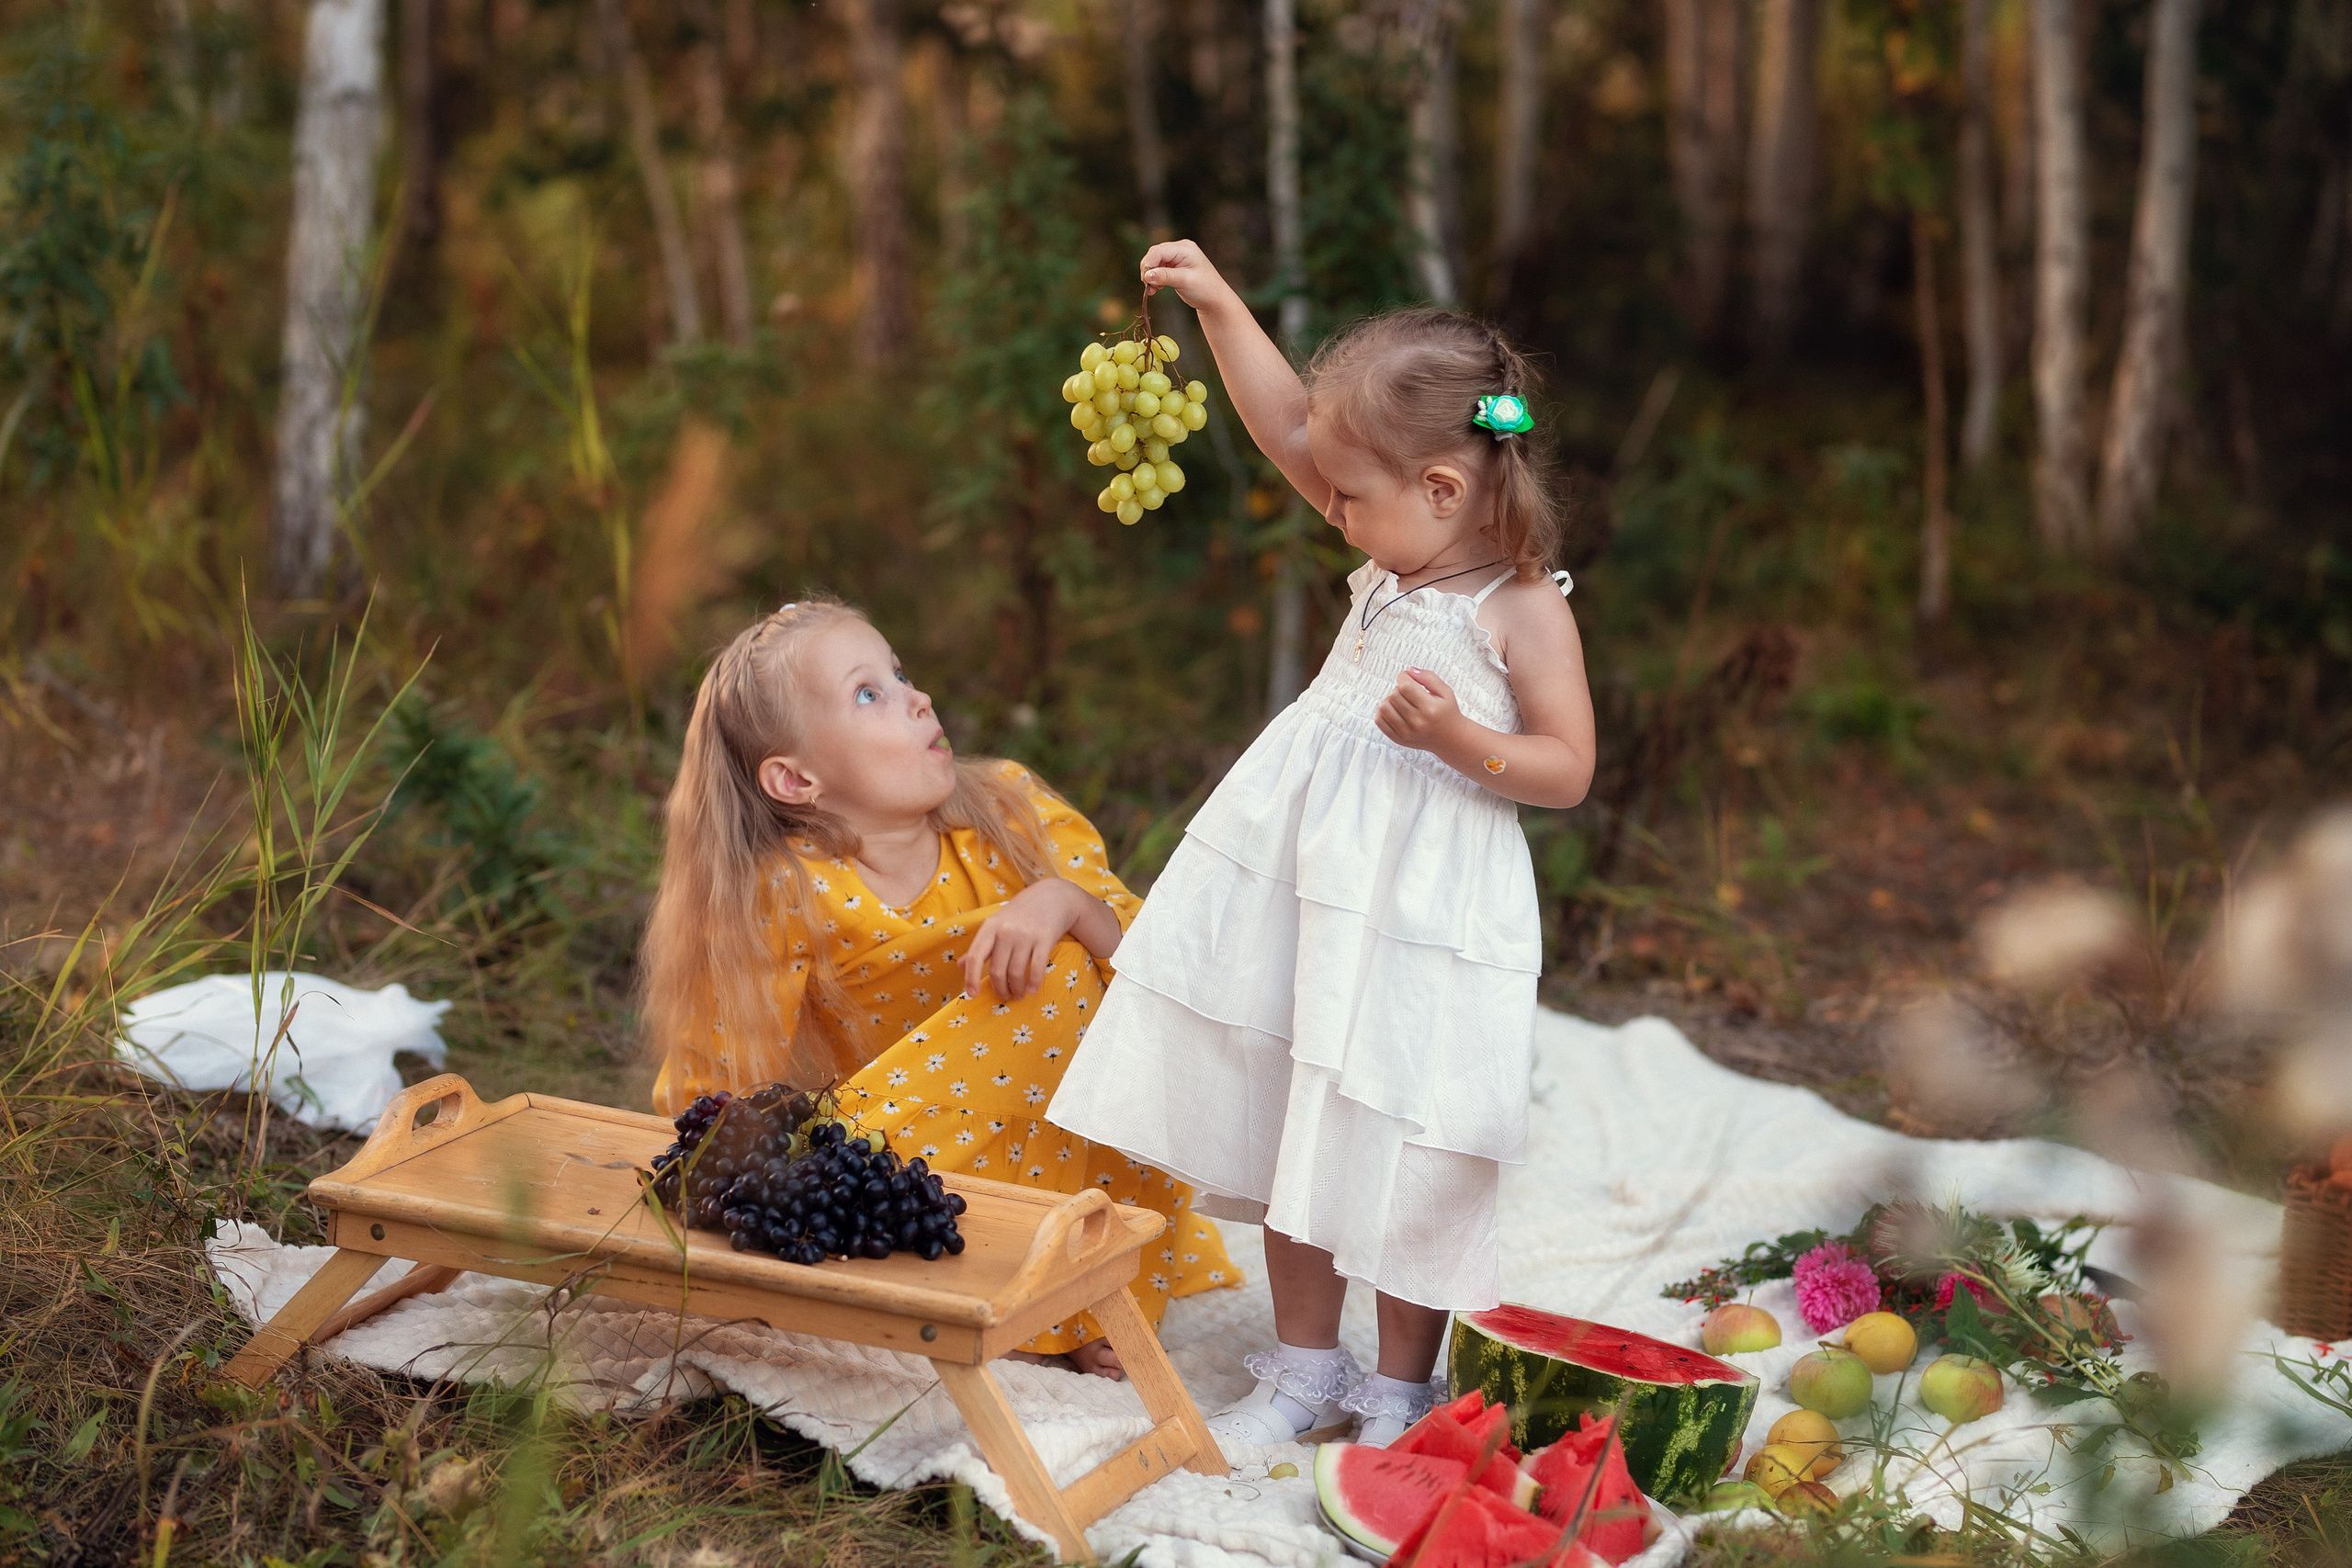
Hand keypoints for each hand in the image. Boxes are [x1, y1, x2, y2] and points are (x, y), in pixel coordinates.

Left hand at [962, 880, 1095, 1001]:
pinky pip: (1037, 967)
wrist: (1052, 897)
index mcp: (990, 927)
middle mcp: (1006, 931)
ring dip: (1016, 989)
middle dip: (1000, 988)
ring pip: (1016, 972)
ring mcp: (1026, 934)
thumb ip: (980, 947)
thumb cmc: (1020, 914)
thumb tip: (960, 967)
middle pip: (997, 970)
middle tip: (1004, 997)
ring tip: (1018, 995)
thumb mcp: (996, 925)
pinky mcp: (1045, 938)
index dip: (971, 978)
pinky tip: (1032, 989)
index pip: (975, 956)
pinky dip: (1034, 982)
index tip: (972, 994)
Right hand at [1140, 240, 1237, 314]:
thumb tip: (1146, 275)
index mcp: (1185, 248)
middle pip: (1155, 254)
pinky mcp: (1175, 266)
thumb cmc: (1205, 289)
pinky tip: (1157, 288)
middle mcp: (1180, 249)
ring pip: (1155, 261)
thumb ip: (1165, 276)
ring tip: (1153, 290)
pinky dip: (1156, 277)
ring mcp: (1178, 256)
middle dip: (1148, 270)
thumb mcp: (1185, 282)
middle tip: (1148, 286)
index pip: (1158, 251)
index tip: (1145, 281)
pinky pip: (1159, 267)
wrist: (1215, 300)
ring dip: (1151, 275)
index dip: (1148, 265)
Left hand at [1375, 667, 1466, 753]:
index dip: (1403, 677)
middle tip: (1408, 691)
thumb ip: (1428, 677)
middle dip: (1399, 688)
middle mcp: (1417, 722)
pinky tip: (1394, 710)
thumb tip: (1409, 671)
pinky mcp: (1398, 739)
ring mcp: (1406, 732)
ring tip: (1401, 701)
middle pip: (1394, 695)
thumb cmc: (1447, 713)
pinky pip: (1379, 721)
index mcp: (1430, 708)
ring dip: (1390, 700)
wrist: (1451, 739)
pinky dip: (1383, 712)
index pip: (1405, 686)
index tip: (1406, 677)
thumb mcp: (1445, 692)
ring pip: (1384, 707)